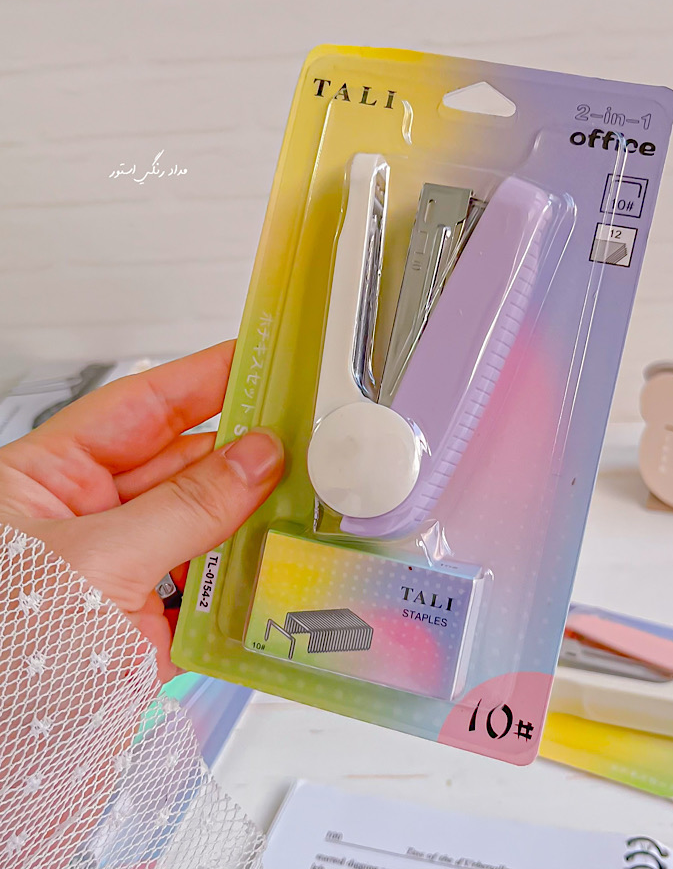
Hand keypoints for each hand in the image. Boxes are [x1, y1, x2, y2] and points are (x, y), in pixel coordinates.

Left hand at [0, 342, 282, 680]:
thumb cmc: (3, 650)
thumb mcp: (93, 561)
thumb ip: (185, 507)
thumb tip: (256, 458)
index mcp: (47, 480)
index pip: (139, 408)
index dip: (204, 379)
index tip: (262, 357)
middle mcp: (86, 521)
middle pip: (182, 466)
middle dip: (244, 453)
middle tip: (306, 437)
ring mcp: (120, 575)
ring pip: (204, 529)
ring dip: (254, 521)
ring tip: (306, 501)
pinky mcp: (144, 631)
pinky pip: (208, 595)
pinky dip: (246, 588)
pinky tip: (279, 570)